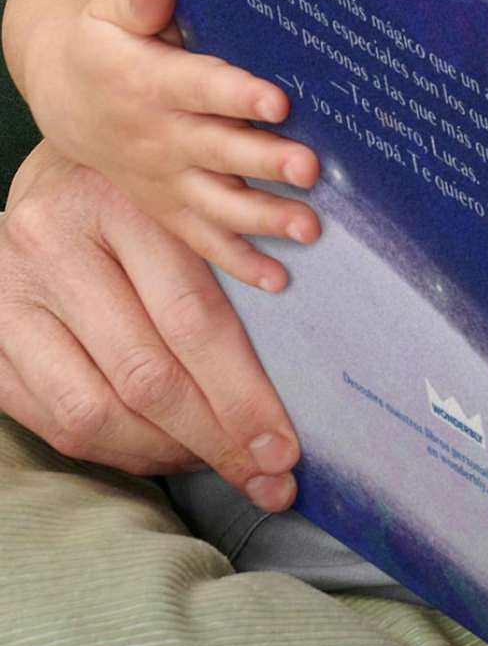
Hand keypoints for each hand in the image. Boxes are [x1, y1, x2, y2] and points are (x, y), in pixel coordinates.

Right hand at [0, 142, 298, 506]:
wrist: (59, 169)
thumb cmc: (148, 192)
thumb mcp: (191, 204)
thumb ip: (232, 264)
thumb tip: (300, 366)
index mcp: (124, 205)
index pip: (193, 320)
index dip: (242, 395)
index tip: (285, 447)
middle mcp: (55, 247)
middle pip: (145, 374)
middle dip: (215, 437)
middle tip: (267, 477)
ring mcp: (8, 296)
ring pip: (92, 410)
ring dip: (165, 454)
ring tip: (219, 465)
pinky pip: (51, 420)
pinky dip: (114, 450)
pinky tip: (164, 454)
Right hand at [27, 0, 320, 290]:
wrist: (68, 98)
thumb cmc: (107, 45)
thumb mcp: (107, 12)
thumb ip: (136, 0)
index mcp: (151, 82)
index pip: (199, 88)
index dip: (237, 95)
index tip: (278, 101)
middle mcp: (161, 136)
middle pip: (218, 150)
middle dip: (264, 160)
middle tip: (310, 168)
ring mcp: (165, 178)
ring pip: (217, 203)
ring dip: (264, 217)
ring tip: (310, 227)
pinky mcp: (169, 207)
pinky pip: (202, 240)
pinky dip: (239, 263)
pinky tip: (280, 279)